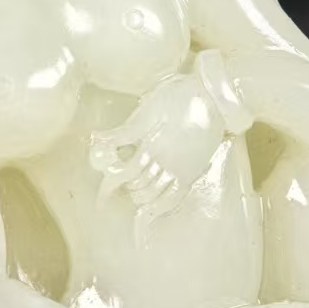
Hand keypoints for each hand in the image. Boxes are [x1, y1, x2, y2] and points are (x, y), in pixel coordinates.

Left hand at [89, 71, 226, 220]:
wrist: (211, 99)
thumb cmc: (177, 99)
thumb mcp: (145, 112)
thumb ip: (123, 132)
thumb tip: (97, 139)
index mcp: (149, 145)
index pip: (123, 173)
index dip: (111, 184)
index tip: (105, 189)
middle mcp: (163, 162)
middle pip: (138, 186)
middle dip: (124, 189)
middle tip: (116, 190)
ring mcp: (178, 169)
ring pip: (154, 194)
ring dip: (140, 196)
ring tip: (133, 193)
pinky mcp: (191, 172)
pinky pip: (174, 197)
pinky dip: (161, 206)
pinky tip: (152, 208)